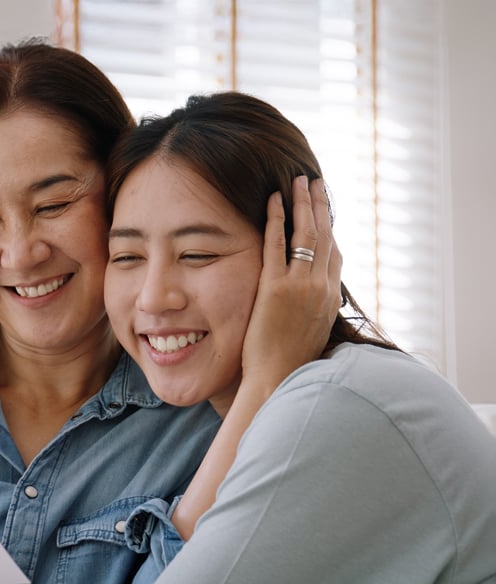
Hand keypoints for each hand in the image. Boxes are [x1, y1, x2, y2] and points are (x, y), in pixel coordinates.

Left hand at [239, 175, 342, 404]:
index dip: (331, 228)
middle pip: (326, 236)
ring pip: (306, 234)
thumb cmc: (288, 364)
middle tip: (314, 182)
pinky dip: (275, 218)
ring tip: (298, 181)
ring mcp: (300, 286)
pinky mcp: (275, 288)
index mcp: (330, 298)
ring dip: (303, 203)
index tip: (325, 209)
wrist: (278, 380)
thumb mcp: (310, 334)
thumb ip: (311, 312)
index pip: (335, 254)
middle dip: (320, 206)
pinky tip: (272, 200)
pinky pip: (276, 244)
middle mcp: (321, 288)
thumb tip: (307, 303)